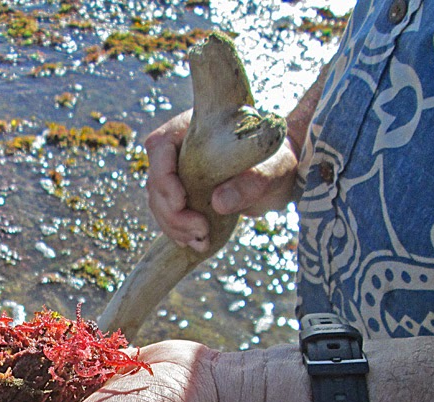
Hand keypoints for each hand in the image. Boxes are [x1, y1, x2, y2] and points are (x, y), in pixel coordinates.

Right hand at [145, 109, 301, 249]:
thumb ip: (251, 181)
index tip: (182, 200)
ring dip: (175, 226)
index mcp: (195, 127)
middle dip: (172, 211)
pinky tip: (199, 243)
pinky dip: (179, 233)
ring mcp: (177, 173)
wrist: (278, 176)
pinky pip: (169, 216)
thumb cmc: (277, 162)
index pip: (160, 145)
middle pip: (156, 180)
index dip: (163, 174)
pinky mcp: (181, 195)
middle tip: (200, 230)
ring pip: (159, 202)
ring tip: (202, 241)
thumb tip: (219, 202)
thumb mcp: (273, 168)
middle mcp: (179, 148)